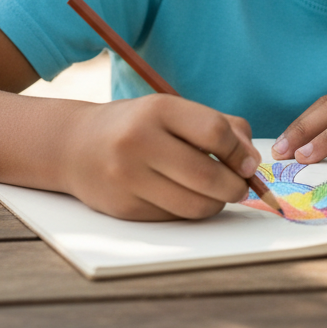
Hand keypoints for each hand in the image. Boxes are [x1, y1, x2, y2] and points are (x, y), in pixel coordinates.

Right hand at [62, 95, 260, 220]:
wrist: (75, 145)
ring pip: (194, 205)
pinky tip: (185, 197)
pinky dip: (189, 211)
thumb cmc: (138, 126)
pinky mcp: (123, 207)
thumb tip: (251, 161)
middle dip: (235, 186)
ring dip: (216, 204)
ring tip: (216, 193)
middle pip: (207, 175)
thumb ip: (222, 127)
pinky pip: (174, 218)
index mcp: (158, 109)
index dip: (240, 153)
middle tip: (240, 186)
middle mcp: (139, 141)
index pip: (215, 132)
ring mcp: (128, 177)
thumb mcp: (175, 111)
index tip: (248, 164)